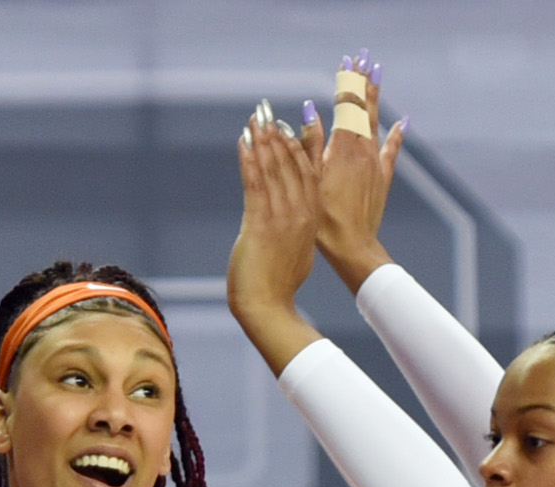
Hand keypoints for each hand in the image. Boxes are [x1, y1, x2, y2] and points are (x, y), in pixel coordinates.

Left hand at [229, 98, 325, 360]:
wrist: (269, 307)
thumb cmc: (278, 287)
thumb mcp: (296, 253)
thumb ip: (296, 232)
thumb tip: (293, 224)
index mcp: (311, 219)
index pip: (308, 174)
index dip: (298, 146)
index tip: (287, 126)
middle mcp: (300, 213)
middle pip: (292, 164)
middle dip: (278, 135)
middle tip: (266, 111)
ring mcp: (282, 217)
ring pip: (274, 169)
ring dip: (262, 140)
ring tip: (254, 118)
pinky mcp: (261, 223)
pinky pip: (255, 183)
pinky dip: (249, 159)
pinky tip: (243, 141)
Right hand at [312, 57, 405, 288]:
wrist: (352, 246)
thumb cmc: (324, 217)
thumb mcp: (309, 178)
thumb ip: (310, 142)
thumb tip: (311, 109)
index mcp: (343, 147)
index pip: (346, 104)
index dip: (346, 81)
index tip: (346, 61)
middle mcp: (363, 149)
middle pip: (363, 106)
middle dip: (363, 80)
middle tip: (364, 57)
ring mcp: (375, 163)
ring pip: (376, 121)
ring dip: (376, 96)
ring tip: (377, 73)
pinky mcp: (382, 178)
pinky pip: (392, 150)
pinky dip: (397, 134)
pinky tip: (403, 121)